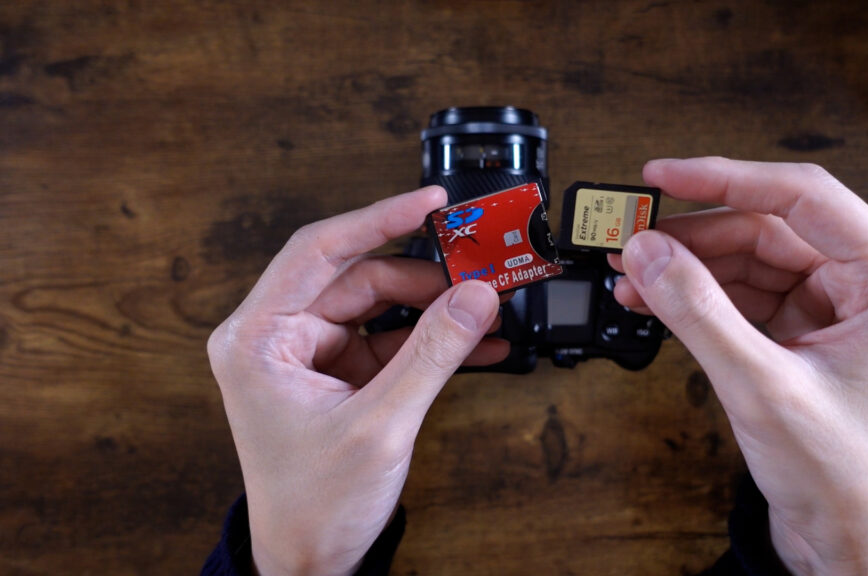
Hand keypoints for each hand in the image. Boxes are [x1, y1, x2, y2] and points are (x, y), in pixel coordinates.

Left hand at [207, 186, 506, 574]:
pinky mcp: (339, 370)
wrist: (310, 558)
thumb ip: (431, 355)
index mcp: (258, 339)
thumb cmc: (312, 504)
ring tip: (482, 309)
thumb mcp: (379, 425)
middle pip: (358, 275)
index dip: (378, 218)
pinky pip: (390, 337)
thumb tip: (472, 298)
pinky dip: (430, 339)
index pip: (318, 252)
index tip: (428, 203)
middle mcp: (277, 337)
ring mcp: (310, 354)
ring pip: (379, 303)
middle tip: (475, 269)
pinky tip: (474, 340)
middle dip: (422, 275)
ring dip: (432, 307)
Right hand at [611, 158, 867, 574]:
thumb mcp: (762, 387)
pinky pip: (747, 293)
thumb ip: (699, 312)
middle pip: (769, 228)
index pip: (804, 198)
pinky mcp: (810, 329)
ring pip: (752, 258)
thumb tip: (649, 250)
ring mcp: (841, 307)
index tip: (663, 176)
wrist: (847, 541)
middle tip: (632, 237)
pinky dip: (700, 294)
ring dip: (690, 265)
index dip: (726, 178)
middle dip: (695, 235)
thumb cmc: (842, 478)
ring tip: (633, 272)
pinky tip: (655, 296)